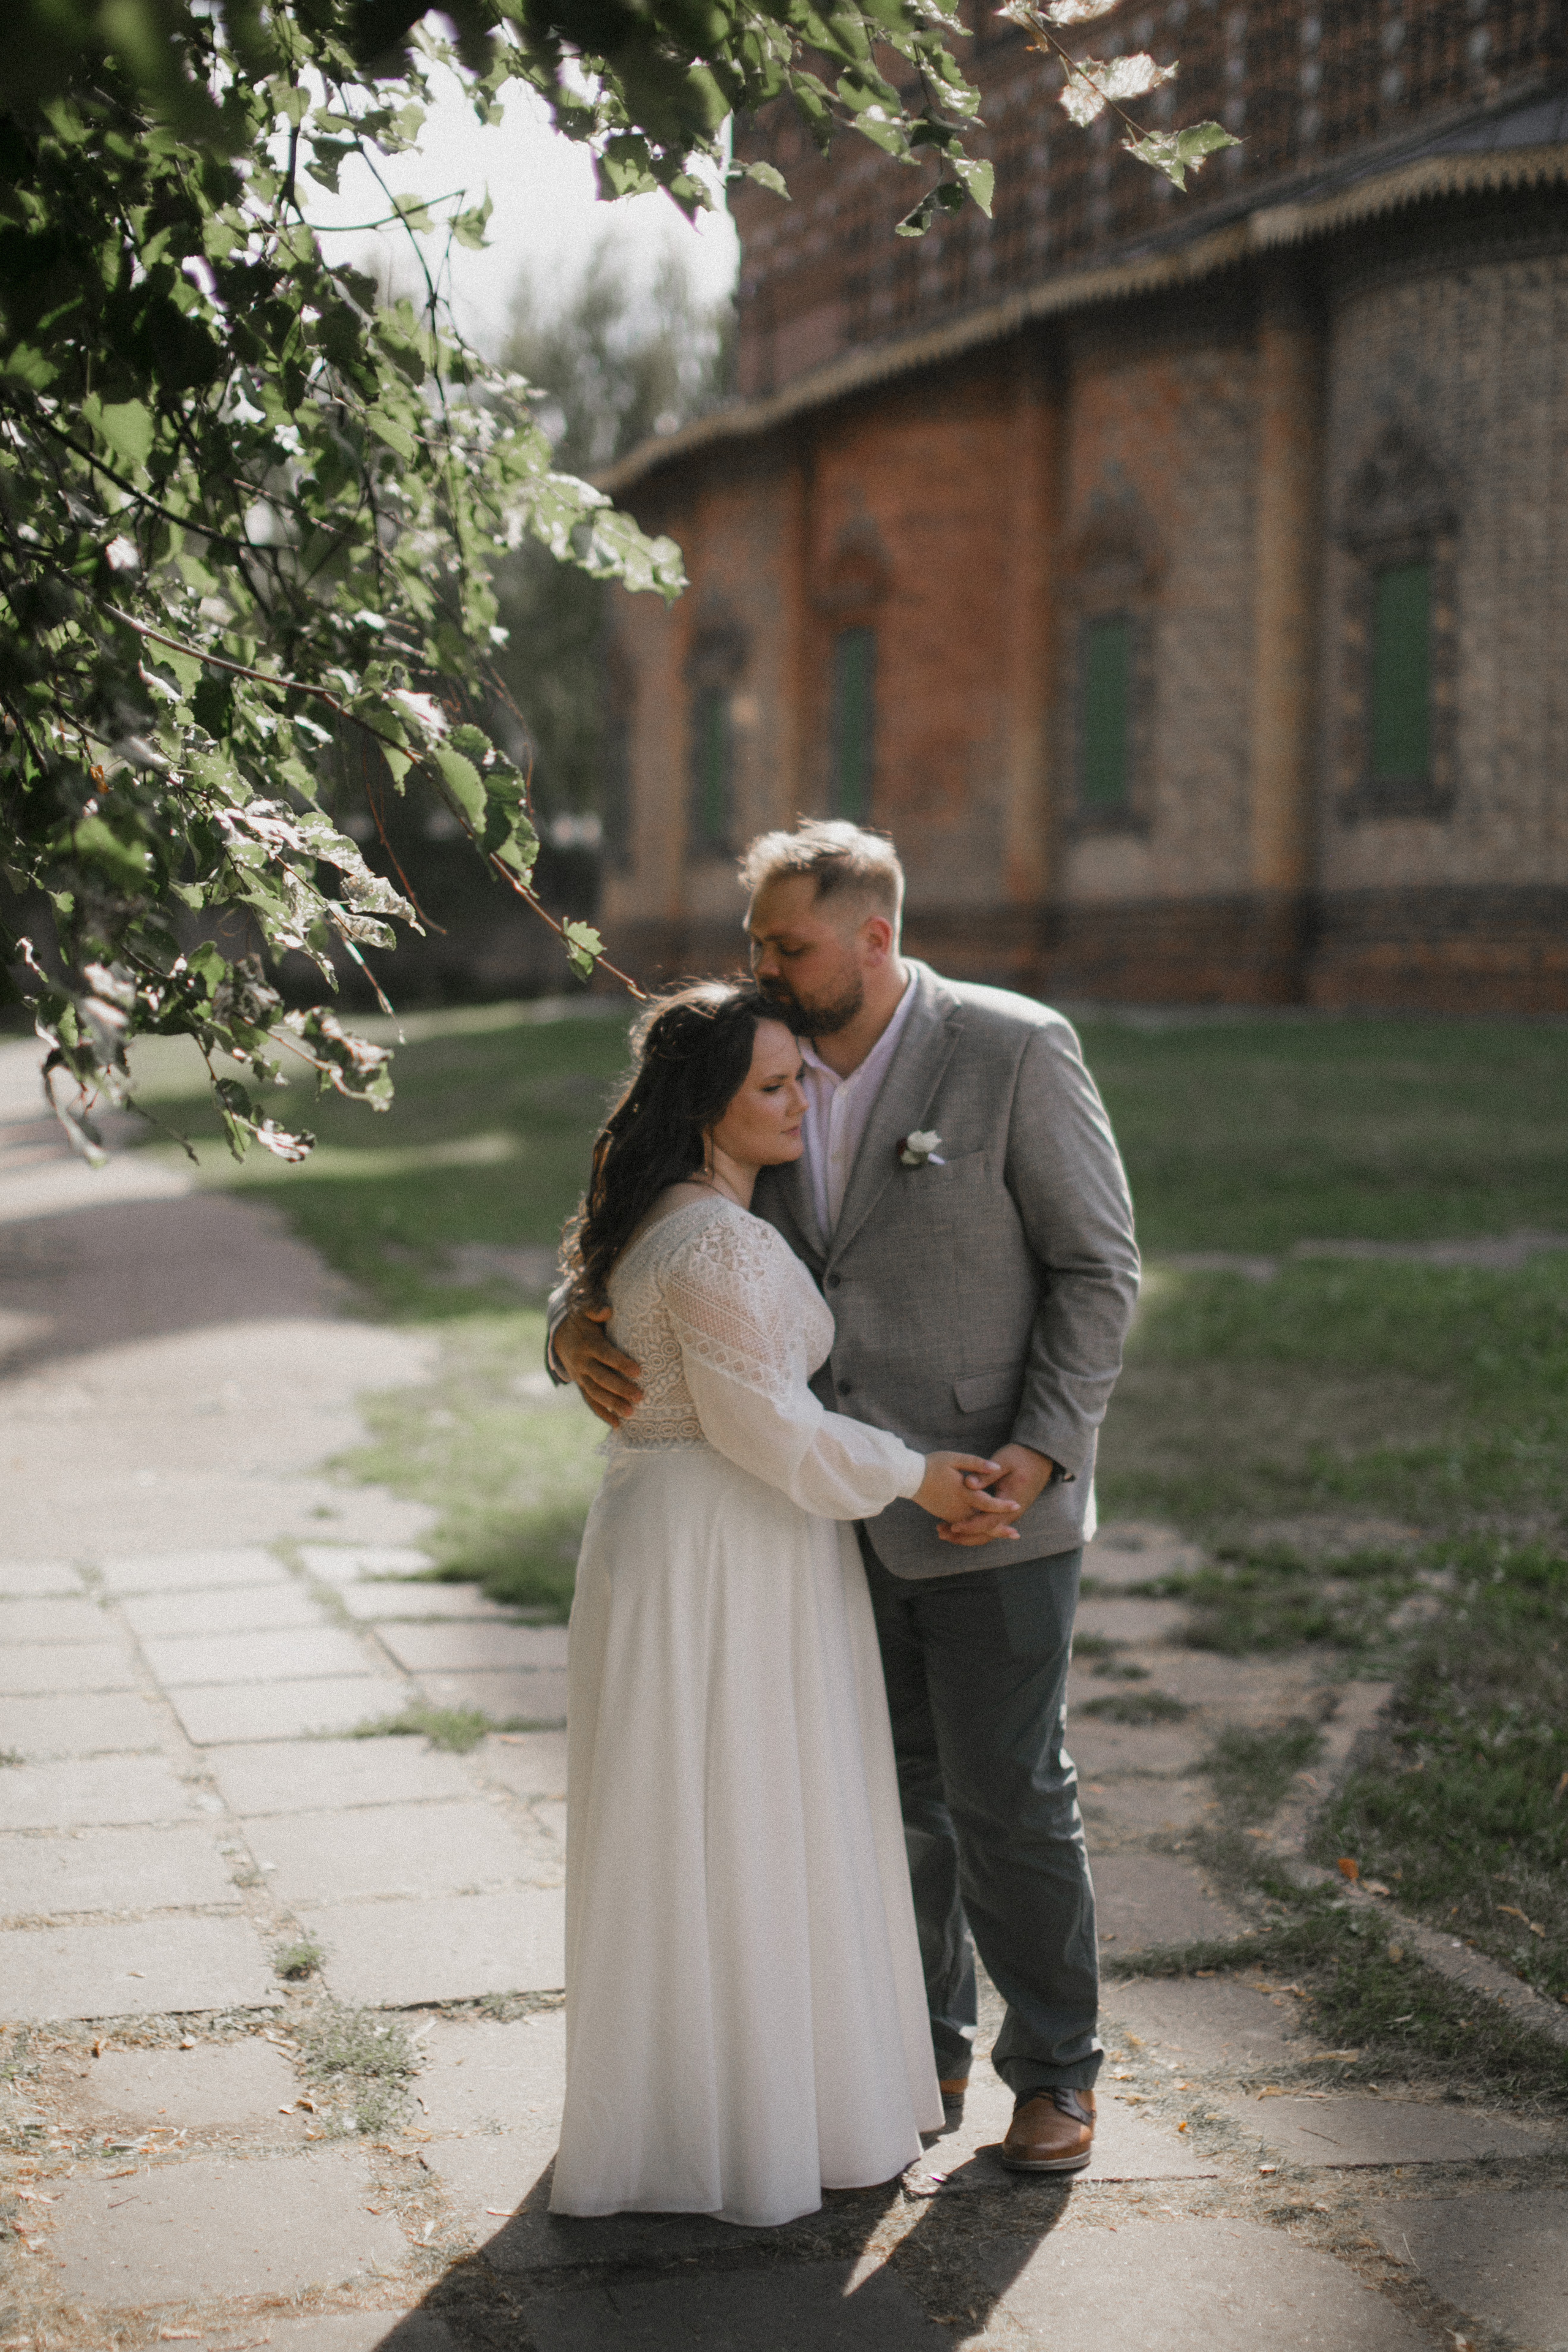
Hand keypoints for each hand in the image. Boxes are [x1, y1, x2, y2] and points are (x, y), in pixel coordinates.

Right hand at [554, 1303, 642, 1428]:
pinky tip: (618, 1424)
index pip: (605, 1355)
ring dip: (613, 1404)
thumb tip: (607, 1311)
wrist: (561, 1334)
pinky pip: (591, 1402)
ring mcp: (581, 1377)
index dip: (620, 1363)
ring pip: (596, 1393)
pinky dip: (603, 1413)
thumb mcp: (585, 1310)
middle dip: (620, 1388)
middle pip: (601, 1378)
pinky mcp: (582, 1385)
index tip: (638, 1371)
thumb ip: (595, 1309)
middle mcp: (583, 1362)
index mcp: (588, 1344)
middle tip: (640, 1396)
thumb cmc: (583, 1321)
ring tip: (631, 1413)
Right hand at [914, 1453, 1022, 1532]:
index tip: (1016, 1505)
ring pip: (974, 1527)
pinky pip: (964, 1527)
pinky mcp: (947, 1517)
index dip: (1002, 1505)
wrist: (910, 1479)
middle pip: (982, 1522)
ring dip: (990, 1531)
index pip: (986, 1502)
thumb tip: (996, 1467)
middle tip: (1016, 1534)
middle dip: (999, 1528)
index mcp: (962, 1492)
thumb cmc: (932, 1465)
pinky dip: (976, 1531)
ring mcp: (952, 1515)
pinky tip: (986, 1530)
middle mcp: (958, 1508)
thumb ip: (976, 1463)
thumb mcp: (954, 1458)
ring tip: (1006, 1533)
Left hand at [937, 1442, 1056, 1546]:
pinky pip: (990, 1525)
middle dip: (964, 1536)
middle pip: (987, 1533)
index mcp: (1011, 1500)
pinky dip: (974, 1528)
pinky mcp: (1007, 1512)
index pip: (989, 1521)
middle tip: (941, 1534)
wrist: (1039, 1457)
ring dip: (967, 1534)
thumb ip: (986, 1474)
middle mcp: (1012, 1513)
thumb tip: (967, 1484)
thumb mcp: (1004, 1462)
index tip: (952, 1526)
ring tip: (944, 1532)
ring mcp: (1010, 1514)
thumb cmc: (1021, 1457)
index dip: (970, 1525)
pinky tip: (958, 1524)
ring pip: (988, 1532)